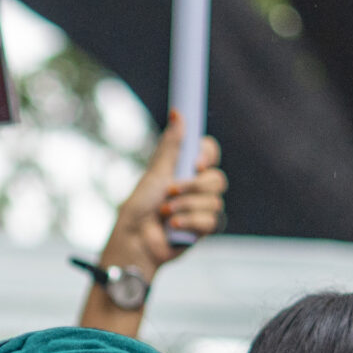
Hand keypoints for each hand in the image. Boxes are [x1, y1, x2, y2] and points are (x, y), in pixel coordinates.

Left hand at [101, 109, 225, 276]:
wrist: (134, 240)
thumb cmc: (140, 206)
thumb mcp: (156, 172)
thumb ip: (171, 145)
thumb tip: (177, 112)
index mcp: (186, 169)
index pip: (210, 152)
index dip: (208, 155)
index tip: (196, 162)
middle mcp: (198, 187)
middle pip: (218, 179)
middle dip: (192, 187)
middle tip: (170, 192)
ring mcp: (202, 208)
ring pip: (214, 201)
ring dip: (185, 207)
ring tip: (165, 213)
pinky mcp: (203, 229)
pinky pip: (211, 221)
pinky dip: (189, 222)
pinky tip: (174, 227)